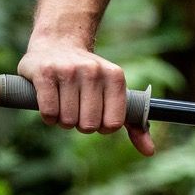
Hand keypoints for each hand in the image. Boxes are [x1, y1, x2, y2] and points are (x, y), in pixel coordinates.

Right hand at [17, 42, 154, 155]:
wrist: (58, 43)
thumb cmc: (91, 79)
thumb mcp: (115, 96)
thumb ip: (135, 125)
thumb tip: (150, 152)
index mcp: (115, 77)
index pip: (113, 124)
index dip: (103, 127)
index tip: (97, 117)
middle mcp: (93, 70)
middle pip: (90, 125)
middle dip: (82, 125)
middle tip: (77, 111)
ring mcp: (68, 69)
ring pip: (68, 120)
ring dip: (64, 121)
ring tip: (64, 105)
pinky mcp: (44, 72)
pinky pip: (49, 112)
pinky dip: (49, 117)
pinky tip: (50, 106)